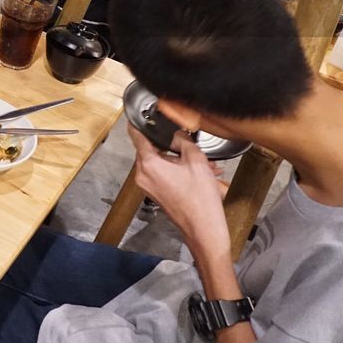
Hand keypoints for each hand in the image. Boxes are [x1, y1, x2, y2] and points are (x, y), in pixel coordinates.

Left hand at [128, 126, 230, 255]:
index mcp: (148, 164)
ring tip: (207, 165)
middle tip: (194, 147)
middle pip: (153, 150)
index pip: (137, 136)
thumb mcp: (196, 161)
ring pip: (162, 163)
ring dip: (182, 161)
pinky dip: (180, 172)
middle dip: (175, 147)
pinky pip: (165, 175)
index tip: (136, 114)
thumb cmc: (200, 198)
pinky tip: (202, 174)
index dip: (138, 123)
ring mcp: (148, 186)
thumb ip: (184, 141)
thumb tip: (177, 133)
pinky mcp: (156, 193)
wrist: (203, 229)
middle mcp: (143, 175)